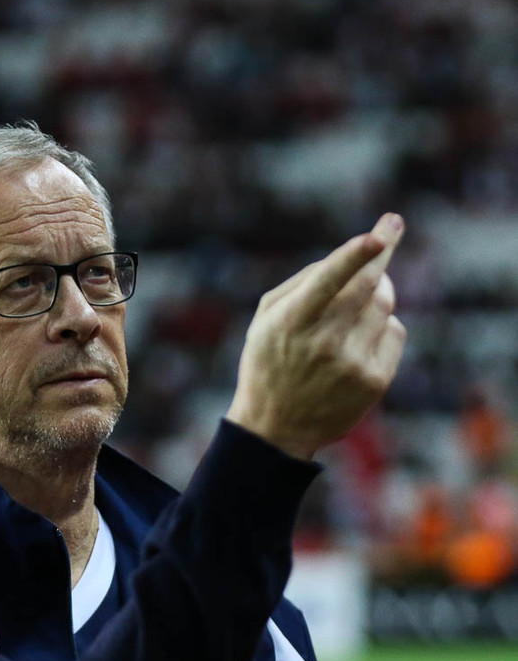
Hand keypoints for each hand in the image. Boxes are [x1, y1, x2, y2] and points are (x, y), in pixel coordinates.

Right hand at [226, 212, 406, 459]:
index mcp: (292, 322)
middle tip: (387, 235)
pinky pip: (395, 332)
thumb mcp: (265, 320)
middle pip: (370, 285)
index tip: (381, 233)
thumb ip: (302, 283)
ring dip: (376, 295)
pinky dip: (383, 325)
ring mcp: (352, 363)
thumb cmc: (268, 362)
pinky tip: (359, 339)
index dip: (356, 254)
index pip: (329, 279)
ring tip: (352, 309)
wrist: (275, 427)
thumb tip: (351, 258)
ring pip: (385, 305)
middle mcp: (324, 342)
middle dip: (381, 254)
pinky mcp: (374, 380)